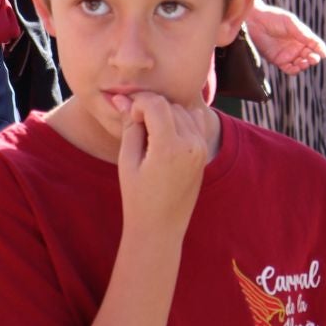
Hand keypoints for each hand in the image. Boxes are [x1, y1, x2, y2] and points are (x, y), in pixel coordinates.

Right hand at [113, 92, 214, 226]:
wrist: (161, 227)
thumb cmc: (138, 198)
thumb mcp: (128, 161)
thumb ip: (129, 127)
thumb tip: (121, 98)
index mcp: (170, 147)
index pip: (157, 104)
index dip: (138, 103)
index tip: (128, 116)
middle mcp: (191, 145)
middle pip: (171, 105)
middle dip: (151, 107)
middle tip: (136, 126)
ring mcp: (201, 149)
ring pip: (184, 111)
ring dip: (166, 113)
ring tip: (150, 133)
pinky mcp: (204, 153)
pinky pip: (195, 122)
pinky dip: (181, 120)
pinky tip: (166, 134)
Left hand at [245, 0, 325, 73]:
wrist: (254, 21)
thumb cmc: (273, 18)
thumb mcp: (291, 23)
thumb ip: (303, 34)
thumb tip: (318, 46)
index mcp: (302, 36)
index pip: (315, 45)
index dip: (320, 49)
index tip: (323, 53)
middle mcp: (297, 47)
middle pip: (310, 56)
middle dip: (313, 58)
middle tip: (313, 58)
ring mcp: (288, 55)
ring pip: (301, 64)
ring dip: (305, 65)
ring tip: (304, 62)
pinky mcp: (278, 61)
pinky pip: (290, 69)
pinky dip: (295, 70)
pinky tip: (297, 67)